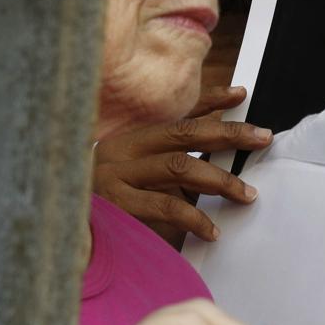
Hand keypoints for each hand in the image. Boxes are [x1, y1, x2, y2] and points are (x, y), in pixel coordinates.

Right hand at [93, 86, 272, 245]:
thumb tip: (216, 144)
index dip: (210, 101)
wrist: (61, 228)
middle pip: (184, 133)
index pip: (175, 115)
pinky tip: (212, 229)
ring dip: (219, 178)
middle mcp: (123, 151)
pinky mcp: (118, 207)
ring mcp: (118, 176)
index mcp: (130, 139)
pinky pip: (165, 207)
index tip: (241, 94)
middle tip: (262, 138)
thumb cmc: (106, 205)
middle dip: (229, 134)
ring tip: (245, 193)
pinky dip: (194, 217)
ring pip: (179, 166)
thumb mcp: (139, 176)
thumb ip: (172, 162)